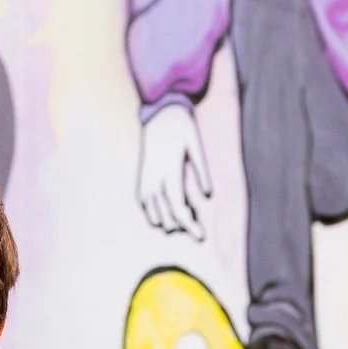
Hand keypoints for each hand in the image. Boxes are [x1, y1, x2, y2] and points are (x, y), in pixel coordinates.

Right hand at [137, 101, 211, 240]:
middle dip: (182, 225)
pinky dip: (152, 212)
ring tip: (181, 222)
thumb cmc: (182, 127)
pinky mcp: (141, 176)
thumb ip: (202, 171)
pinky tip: (161, 216)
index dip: (189, 225)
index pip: (179, 208)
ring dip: (168, 220)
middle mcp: (154, 179)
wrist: (159, 112)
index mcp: (170, 172)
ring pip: (153, 212)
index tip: (200, 236)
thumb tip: (207, 195)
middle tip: (197, 229)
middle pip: (167, 214)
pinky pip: (143, 202)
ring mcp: (145, 178)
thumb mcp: (196, 146)